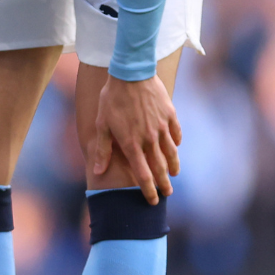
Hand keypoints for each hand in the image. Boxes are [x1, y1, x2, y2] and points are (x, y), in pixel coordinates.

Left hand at [91, 74, 180, 203]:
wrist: (131, 73)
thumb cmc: (112, 99)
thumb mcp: (102, 124)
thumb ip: (102, 150)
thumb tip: (98, 171)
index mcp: (132, 144)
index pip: (143, 175)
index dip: (148, 190)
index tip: (152, 201)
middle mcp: (149, 139)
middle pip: (160, 168)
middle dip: (164, 184)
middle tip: (167, 194)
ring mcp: (162, 127)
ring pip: (172, 153)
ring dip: (174, 166)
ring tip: (174, 175)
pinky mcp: (170, 115)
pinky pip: (176, 134)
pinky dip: (176, 143)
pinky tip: (175, 147)